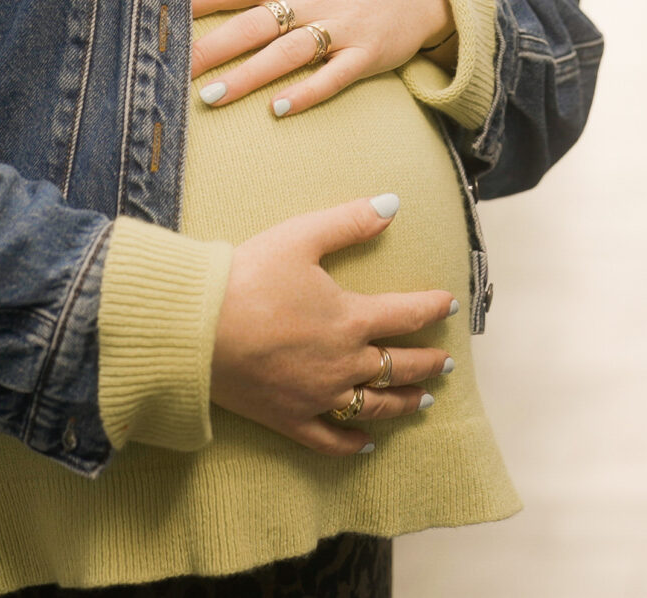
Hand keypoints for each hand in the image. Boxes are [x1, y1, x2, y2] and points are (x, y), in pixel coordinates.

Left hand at [189, 0, 454, 116]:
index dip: (199, 0)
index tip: (165, 17)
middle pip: (254, 24)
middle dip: (213, 48)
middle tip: (175, 69)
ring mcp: (340, 28)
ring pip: (287, 54)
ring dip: (249, 76)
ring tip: (212, 97)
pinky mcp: (364, 55)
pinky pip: (332, 77)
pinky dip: (306, 93)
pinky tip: (278, 109)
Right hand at [210, 193, 457, 453]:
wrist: (197, 328)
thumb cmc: (248, 277)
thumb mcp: (301, 236)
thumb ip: (349, 222)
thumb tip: (392, 203)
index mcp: (351, 319)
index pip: (406, 314)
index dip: (432, 308)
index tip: (449, 305)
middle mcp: (344, 363)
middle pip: (399, 366)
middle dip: (427, 363)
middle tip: (446, 361)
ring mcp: (318, 396)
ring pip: (375, 406)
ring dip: (404, 403)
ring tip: (422, 401)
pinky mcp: (289, 419)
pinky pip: (329, 440)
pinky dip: (352, 444)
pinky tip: (367, 445)